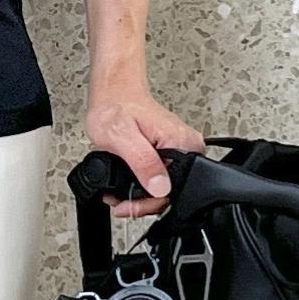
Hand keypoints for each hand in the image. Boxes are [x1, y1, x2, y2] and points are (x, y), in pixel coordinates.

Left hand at [85, 85, 206, 219]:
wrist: (113, 93)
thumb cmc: (115, 108)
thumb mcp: (124, 138)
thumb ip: (143, 163)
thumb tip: (159, 186)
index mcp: (182, 142)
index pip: (176, 188)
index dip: (150, 203)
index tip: (128, 206)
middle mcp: (185, 146)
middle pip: (171, 192)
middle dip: (143, 203)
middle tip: (120, 204)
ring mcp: (177, 149)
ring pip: (163, 188)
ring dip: (140, 197)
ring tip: (118, 196)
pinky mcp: (167, 152)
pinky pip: (159, 178)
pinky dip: (140, 186)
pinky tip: (125, 186)